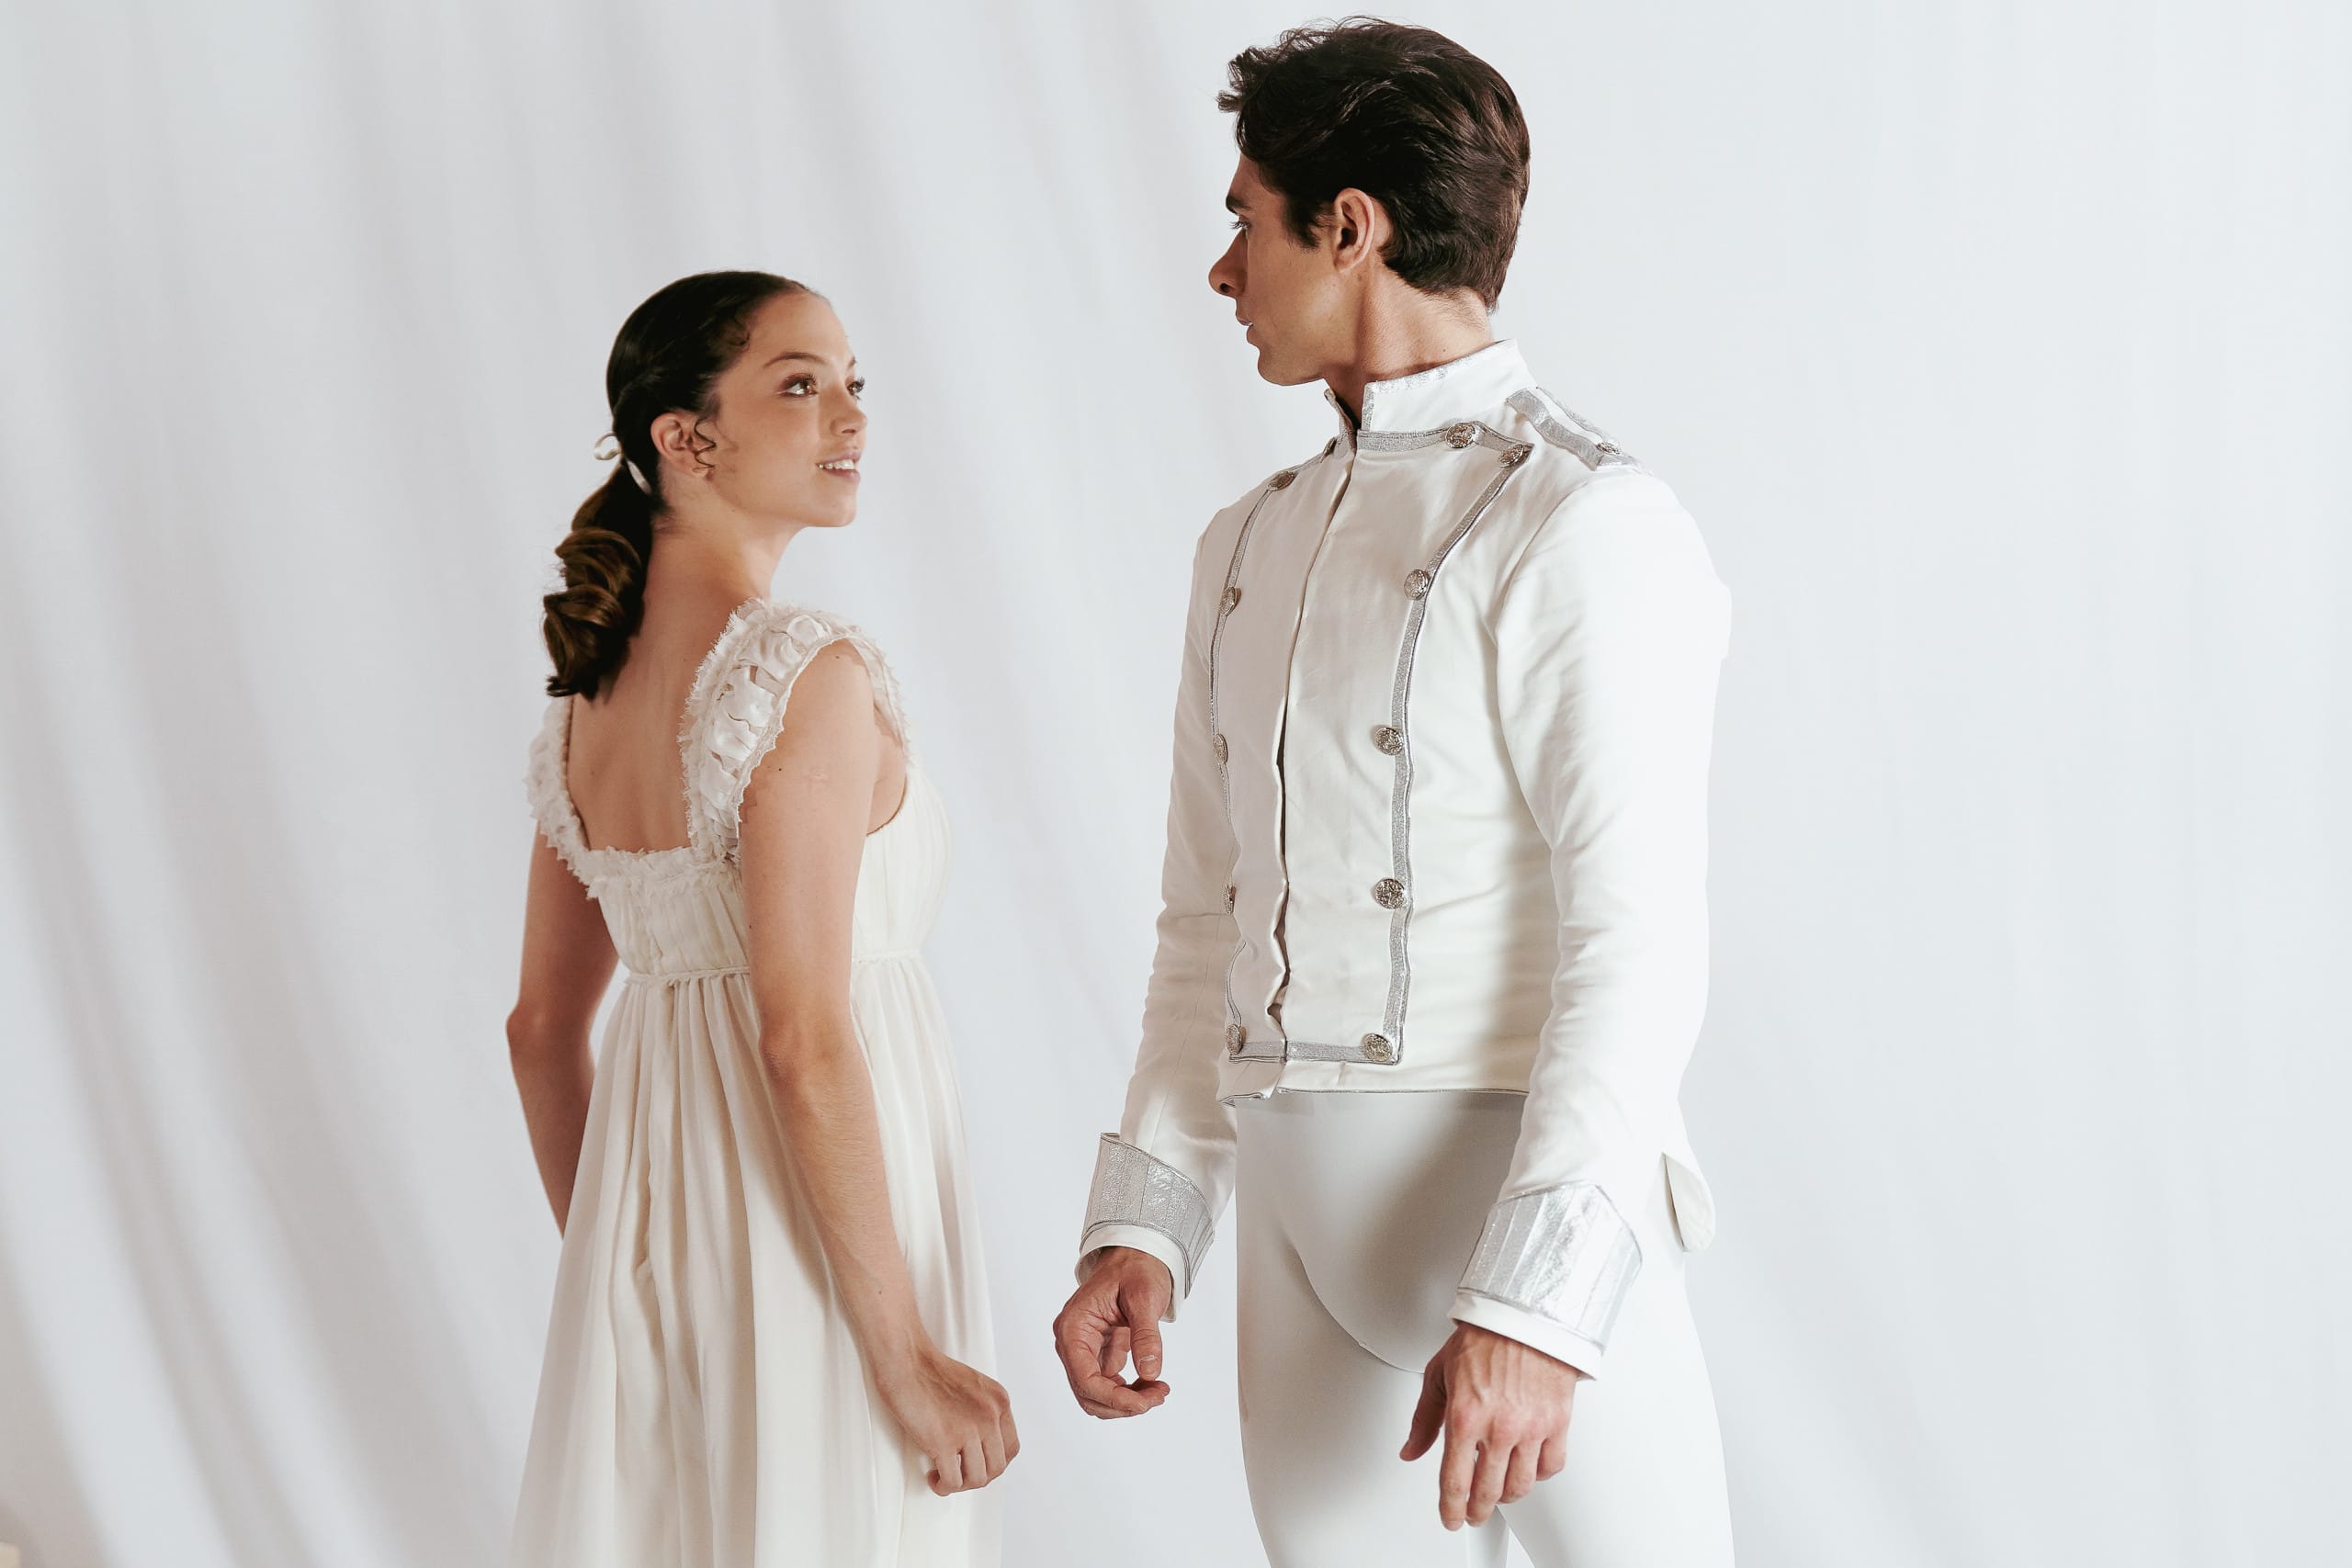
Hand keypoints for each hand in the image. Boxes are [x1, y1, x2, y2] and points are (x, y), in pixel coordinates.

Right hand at [871, 1340, 1019, 1494]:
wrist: (905, 1360)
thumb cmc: (929, 1371)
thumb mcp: (973, 1386)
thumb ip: (982, 1411)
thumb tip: (979, 1446)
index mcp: (999, 1401)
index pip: (1011, 1448)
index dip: (993, 1463)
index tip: (975, 1464)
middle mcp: (990, 1416)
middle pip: (997, 1467)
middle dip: (976, 1477)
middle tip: (957, 1474)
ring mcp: (969, 1429)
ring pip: (978, 1479)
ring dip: (960, 1485)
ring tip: (942, 1476)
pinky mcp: (944, 1441)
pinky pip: (952, 1481)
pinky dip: (942, 1486)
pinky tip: (932, 1476)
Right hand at [1052, 1246, 1173, 1417]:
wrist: (1136, 1254)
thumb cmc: (1135, 1268)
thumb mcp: (1144, 1297)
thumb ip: (1145, 1335)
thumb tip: (1150, 1372)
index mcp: (1073, 1327)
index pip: (1085, 1379)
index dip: (1113, 1398)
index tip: (1144, 1403)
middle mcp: (1072, 1342)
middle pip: (1088, 1393)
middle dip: (1122, 1403)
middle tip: (1158, 1395)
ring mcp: (1083, 1349)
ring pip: (1096, 1394)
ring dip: (1126, 1402)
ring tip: (1158, 1391)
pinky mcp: (1098, 1353)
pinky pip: (1107, 1384)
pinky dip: (1128, 1392)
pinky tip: (1150, 1384)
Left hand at [1400, 1323, 1583, 1528]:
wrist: (1523, 1315)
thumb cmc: (1483, 1338)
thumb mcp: (1438, 1375)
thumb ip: (1424, 1419)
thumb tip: (1412, 1450)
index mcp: (1465, 1416)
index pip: (1454, 1481)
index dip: (1451, 1508)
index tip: (1451, 1517)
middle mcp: (1499, 1426)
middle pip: (1488, 1491)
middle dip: (1478, 1509)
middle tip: (1474, 1512)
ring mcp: (1531, 1426)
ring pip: (1520, 1485)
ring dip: (1507, 1496)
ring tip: (1499, 1492)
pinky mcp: (1557, 1421)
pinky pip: (1551, 1465)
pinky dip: (1539, 1474)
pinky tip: (1528, 1468)